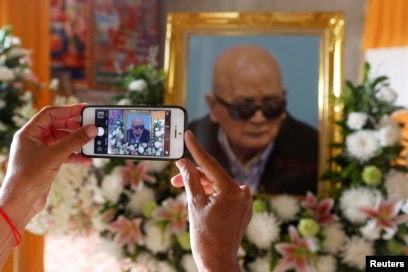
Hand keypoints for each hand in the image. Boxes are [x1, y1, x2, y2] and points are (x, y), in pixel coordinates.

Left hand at [0, 104, 97, 225]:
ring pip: (63, 141)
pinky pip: (64, 154)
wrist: (20, 203)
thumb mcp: (55, 156)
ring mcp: (40, 152)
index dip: (68, 110)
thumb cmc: (29, 177)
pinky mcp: (47, 163)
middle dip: (75, 127)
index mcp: (29, 133)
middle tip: (90, 127)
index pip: (50, 114)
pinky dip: (75, 156)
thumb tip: (92, 129)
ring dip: (77, 143)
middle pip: (58, 126)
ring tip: (91, 144)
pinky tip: (86, 161)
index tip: (85, 109)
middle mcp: (33, 140)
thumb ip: (74, 141)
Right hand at [171, 131, 251, 270]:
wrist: (218, 262)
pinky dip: (212, 193)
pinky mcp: (242, 209)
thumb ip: (190, 180)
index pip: (210, 164)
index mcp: (231, 190)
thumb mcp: (194, 204)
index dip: (196, 149)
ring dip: (202, 185)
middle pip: (214, 175)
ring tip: (183, 189)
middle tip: (174, 177)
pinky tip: (199, 196)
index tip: (188, 135)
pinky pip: (225, 194)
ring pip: (219, 185)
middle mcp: (242, 193)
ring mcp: (244, 202)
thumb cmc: (205, 237)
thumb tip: (184, 163)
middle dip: (194, 175)